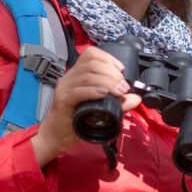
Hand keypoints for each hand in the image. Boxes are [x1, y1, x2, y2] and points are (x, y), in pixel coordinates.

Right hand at [31, 46, 141, 166]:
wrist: (56, 137)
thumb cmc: (75, 121)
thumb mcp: (101, 109)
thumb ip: (118, 103)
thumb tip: (136, 98)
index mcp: (77, 74)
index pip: (91, 54)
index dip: (108, 58)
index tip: (121, 69)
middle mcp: (69, 77)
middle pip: (92, 64)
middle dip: (112, 73)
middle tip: (123, 87)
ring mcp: (65, 88)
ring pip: (87, 76)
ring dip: (107, 82)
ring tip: (118, 92)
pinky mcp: (63, 101)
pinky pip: (78, 92)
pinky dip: (93, 91)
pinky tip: (104, 94)